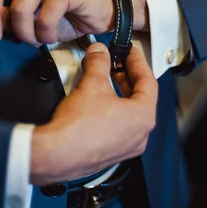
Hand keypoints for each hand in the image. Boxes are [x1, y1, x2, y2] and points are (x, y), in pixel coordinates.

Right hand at [30, 43, 156, 184]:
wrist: (58, 155)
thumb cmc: (78, 128)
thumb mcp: (92, 84)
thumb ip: (99, 63)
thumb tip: (99, 53)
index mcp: (143, 117)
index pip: (148, 82)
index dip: (137, 62)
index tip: (129, 52)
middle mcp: (140, 135)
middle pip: (140, 98)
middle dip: (127, 77)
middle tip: (116, 63)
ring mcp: (126, 147)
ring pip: (129, 113)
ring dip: (119, 94)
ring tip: (105, 80)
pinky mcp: (111, 153)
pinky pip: (118, 127)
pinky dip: (112, 111)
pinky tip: (97, 103)